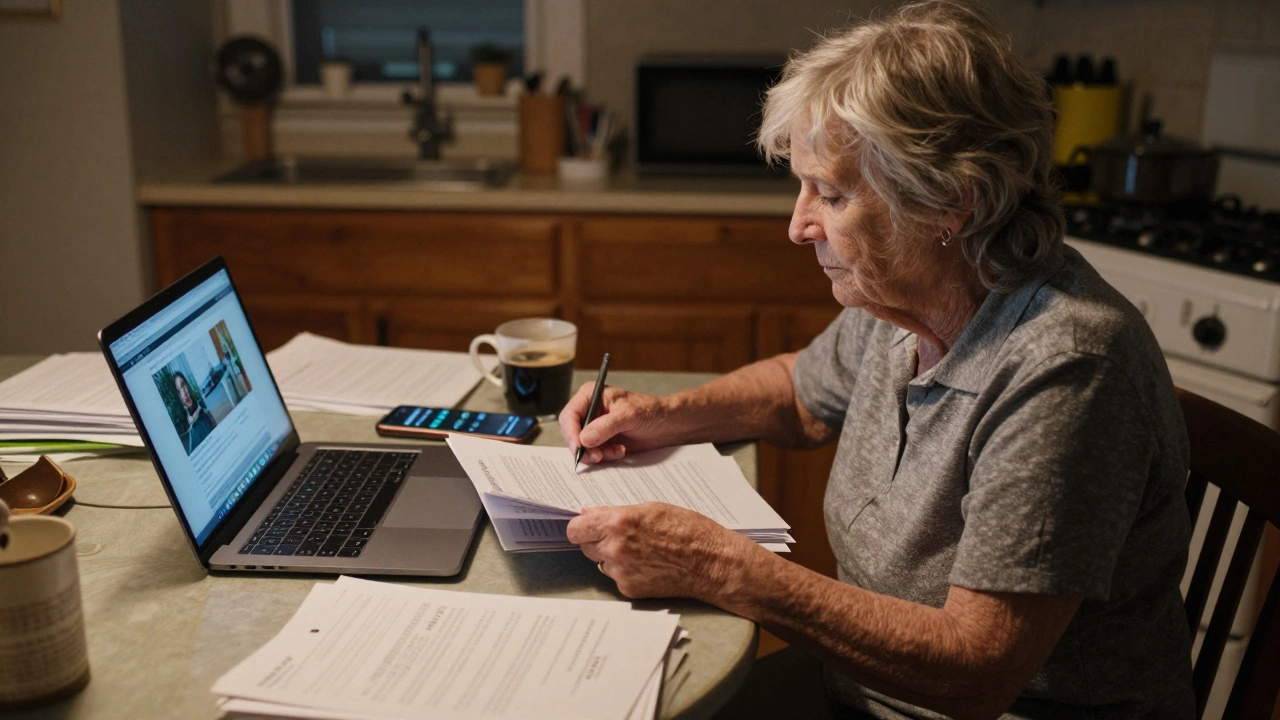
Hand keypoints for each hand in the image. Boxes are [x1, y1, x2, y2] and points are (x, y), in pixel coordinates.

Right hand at [558, 384, 670, 464]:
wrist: (666, 425)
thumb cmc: (650, 411)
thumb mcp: (628, 415)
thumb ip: (606, 426)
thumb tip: (585, 438)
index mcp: (590, 395)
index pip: (570, 415)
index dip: (571, 433)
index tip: (579, 448)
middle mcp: (589, 411)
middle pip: (572, 433)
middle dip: (584, 447)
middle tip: (597, 457)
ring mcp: (595, 427)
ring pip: (582, 447)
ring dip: (598, 454)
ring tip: (617, 451)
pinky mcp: (602, 441)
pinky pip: (594, 454)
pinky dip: (605, 456)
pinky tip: (620, 451)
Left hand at [566, 502, 759, 600]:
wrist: (711, 562)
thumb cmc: (688, 529)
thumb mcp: (651, 508)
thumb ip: (616, 512)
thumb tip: (590, 514)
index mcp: (618, 523)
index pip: (575, 528)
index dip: (581, 526)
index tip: (586, 526)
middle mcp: (614, 549)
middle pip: (584, 546)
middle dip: (596, 540)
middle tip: (618, 536)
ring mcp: (620, 572)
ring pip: (600, 562)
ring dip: (611, 556)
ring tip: (640, 550)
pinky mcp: (629, 589)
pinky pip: (616, 577)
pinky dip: (626, 571)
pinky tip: (648, 564)